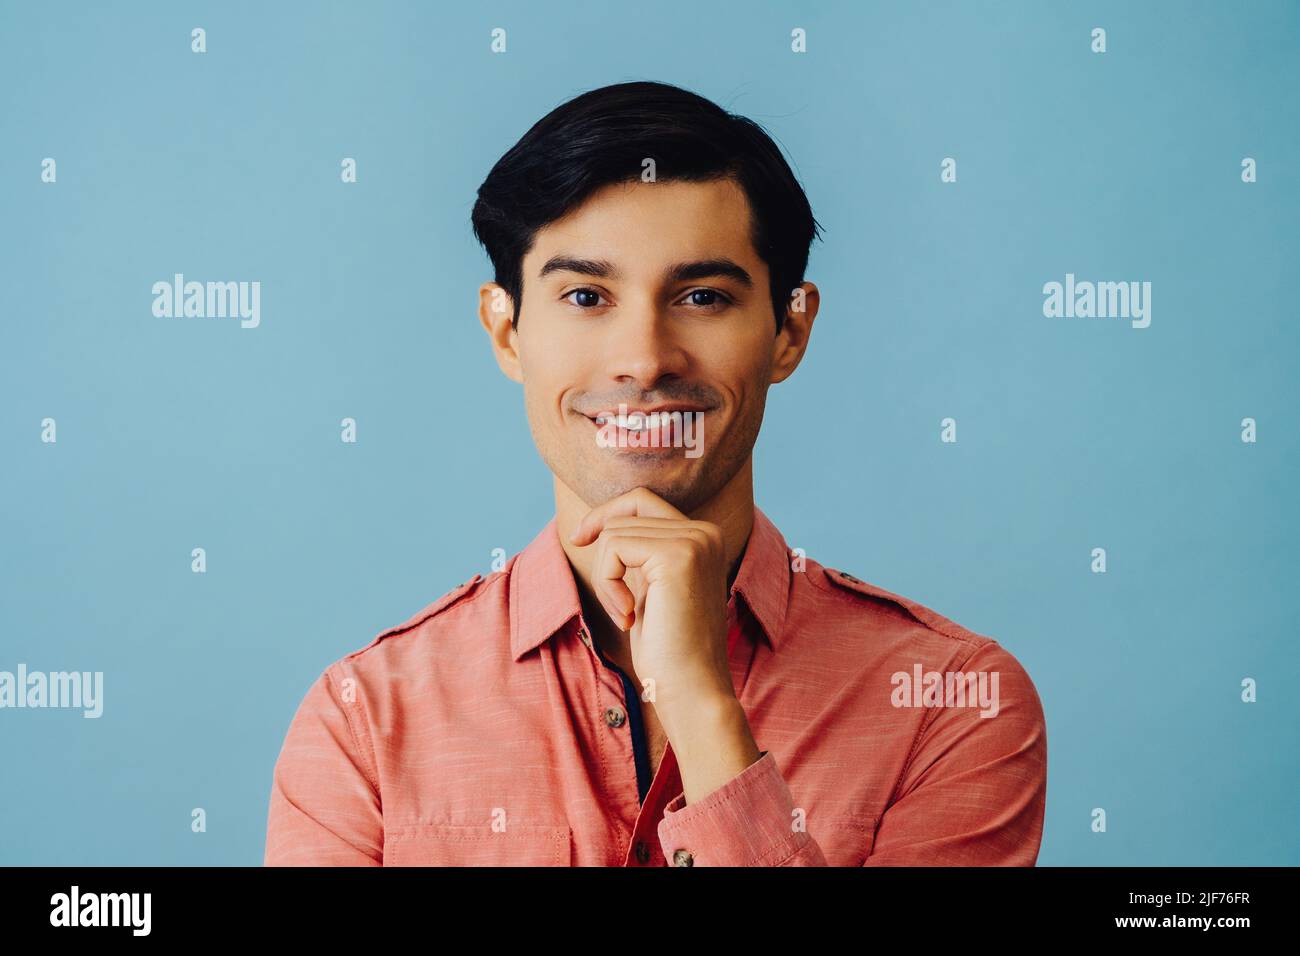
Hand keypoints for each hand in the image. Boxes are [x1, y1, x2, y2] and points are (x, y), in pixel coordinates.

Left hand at [568, 487, 733, 716]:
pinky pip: (614, 547)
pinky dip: (607, 582)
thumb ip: (638, 553)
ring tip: (625, 613)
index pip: (643, 500)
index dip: (607, 514)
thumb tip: (599, 524)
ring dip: (606, 577)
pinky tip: (627, 614)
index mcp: (704, 537)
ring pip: (616, 532)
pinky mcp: (678, 555)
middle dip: (603, 546)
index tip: (580, 538)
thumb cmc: (667, 647)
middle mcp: (705, 532)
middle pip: (628, 509)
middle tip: (606, 591)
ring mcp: (695, 541)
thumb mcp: (649, 588)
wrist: (691, 688)